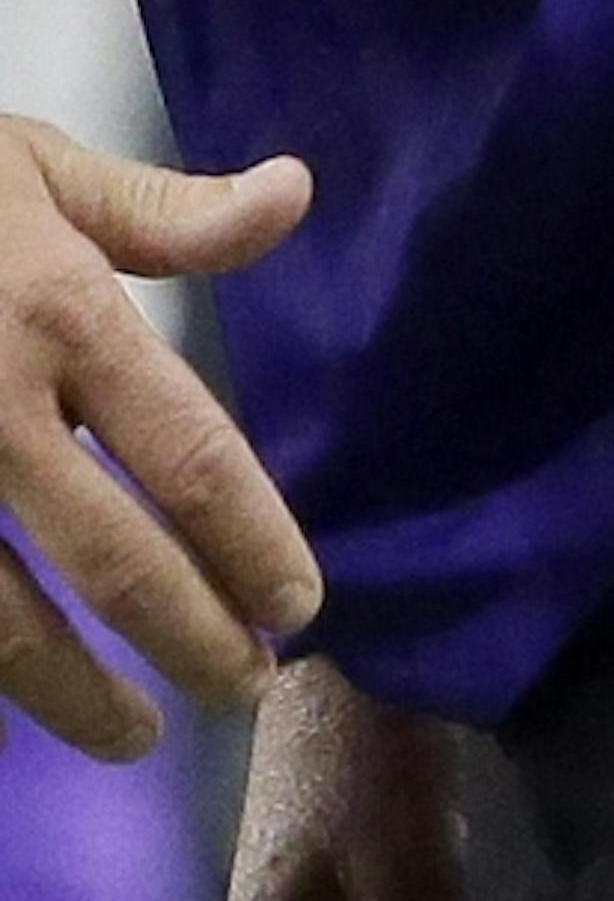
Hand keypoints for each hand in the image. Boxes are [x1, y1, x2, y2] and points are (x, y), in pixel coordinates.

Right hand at [0, 116, 322, 757]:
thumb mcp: (37, 165)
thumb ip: (165, 210)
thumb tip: (295, 194)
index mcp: (62, 316)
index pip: (191, 457)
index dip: (256, 544)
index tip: (298, 603)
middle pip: (118, 564)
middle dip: (196, 642)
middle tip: (245, 686)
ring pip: (7, 629)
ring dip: (81, 699)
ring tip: (135, 734)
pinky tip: (5, 733)